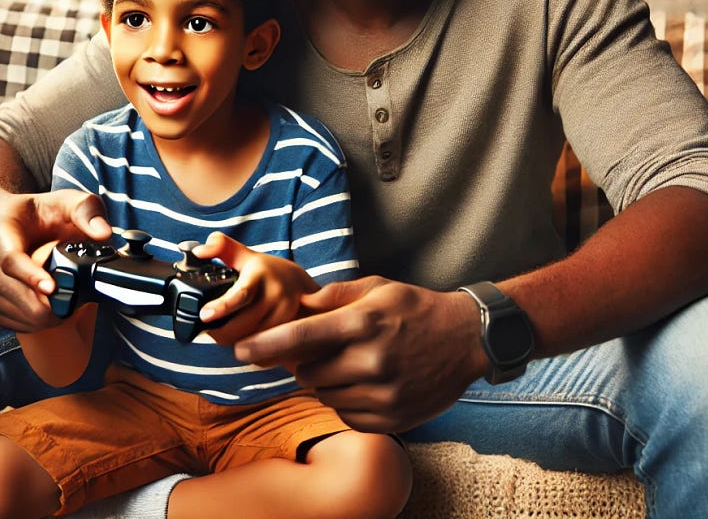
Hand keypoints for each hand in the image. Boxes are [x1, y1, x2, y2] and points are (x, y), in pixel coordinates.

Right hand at [0, 189, 110, 332]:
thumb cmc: (31, 215)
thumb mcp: (62, 201)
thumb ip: (86, 210)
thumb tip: (103, 234)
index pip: (10, 260)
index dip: (32, 276)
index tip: (53, 287)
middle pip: (19, 296)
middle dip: (53, 300)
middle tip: (76, 292)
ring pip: (20, 316)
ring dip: (47, 312)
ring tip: (59, 293)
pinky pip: (14, 324)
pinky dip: (34, 319)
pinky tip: (42, 301)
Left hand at [193, 232, 320, 346]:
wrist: (300, 283)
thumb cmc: (264, 270)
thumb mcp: (242, 253)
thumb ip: (218, 246)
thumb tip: (199, 251)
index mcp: (261, 274)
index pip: (241, 294)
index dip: (221, 307)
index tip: (204, 315)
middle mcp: (277, 295)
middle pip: (241, 328)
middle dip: (220, 333)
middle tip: (211, 329)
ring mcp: (287, 316)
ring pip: (251, 344)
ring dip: (236, 342)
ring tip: (230, 331)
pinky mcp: (293, 333)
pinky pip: (265, 354)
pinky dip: (252, 352)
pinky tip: (247, 339)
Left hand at [233, 276, 488, 432]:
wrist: (467, 340)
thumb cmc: (417, 309)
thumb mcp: (378, 288)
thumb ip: (334, 296)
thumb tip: (298, 305)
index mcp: (363, 323)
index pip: (300, 338)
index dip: (265, 346)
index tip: (240, 353)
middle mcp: (371, 360)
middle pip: (308, 372)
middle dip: (307, 363)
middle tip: (327, 351)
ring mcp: (382, 393)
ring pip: (325, 396)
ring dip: (327, 383)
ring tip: (354, 365)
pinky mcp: (391, 418)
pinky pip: (346, 415)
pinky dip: (347, 402)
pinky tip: (367, 384)